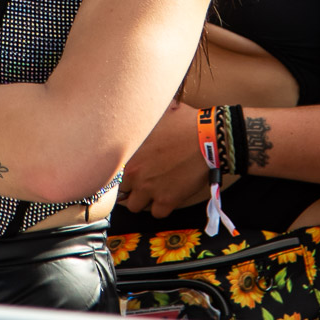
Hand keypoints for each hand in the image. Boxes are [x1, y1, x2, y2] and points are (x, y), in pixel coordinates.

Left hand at [119, 100, 212, 216]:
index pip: (110, 171)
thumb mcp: (158, 113)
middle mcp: (134, 173)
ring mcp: (149, 189)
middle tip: (142, 182)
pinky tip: (168, 197)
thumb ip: (144, 117)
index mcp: (128, 153)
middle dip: (130, 187)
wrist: (208, 139)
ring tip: (153, 192)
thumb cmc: (185, 123)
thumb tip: (142, 105)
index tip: (129, 172)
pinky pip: (157, 213)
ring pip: (134, 206)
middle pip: (121, 191)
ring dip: (143, 200)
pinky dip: (162, 208)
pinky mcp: (167, 200)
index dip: (120, 172)